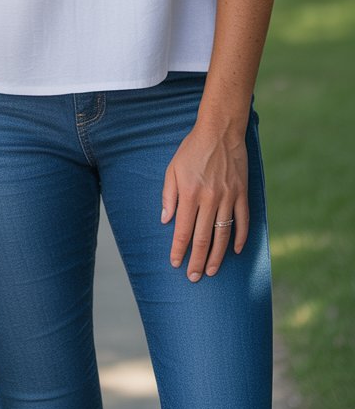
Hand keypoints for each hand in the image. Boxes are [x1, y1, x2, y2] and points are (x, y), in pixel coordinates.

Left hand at [161, 120, 248, 281]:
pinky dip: (241, 238)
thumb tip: (166, 220)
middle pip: (203, 238)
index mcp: (190, 194)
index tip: (176, 263)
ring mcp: (228, 198)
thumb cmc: (192, 149)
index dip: (179, 250)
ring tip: (211, 271)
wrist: (220, 131)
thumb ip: (169, 195)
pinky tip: (236, 251)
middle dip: (197, 260)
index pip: (183, 230)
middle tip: (193, 277)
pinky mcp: (242, 194)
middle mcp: (209, 199)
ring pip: (223, 235)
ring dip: (217, 256)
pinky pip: (243, 222)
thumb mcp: (172, 169)